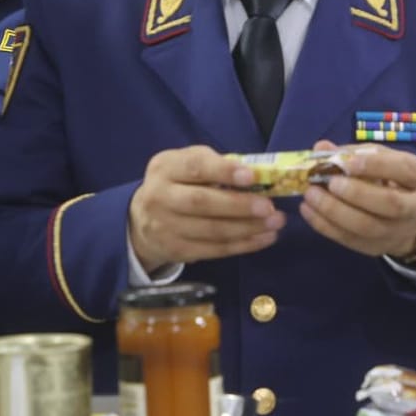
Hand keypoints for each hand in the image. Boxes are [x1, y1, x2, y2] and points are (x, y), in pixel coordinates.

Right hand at [127, 146, 283, 271]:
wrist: (141, 220)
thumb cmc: (177, 184)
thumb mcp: (185, 164)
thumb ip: (214, 165)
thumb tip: (258, 175)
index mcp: (165, 168)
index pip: (195, 167)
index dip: (224, 171)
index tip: (252, 176)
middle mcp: (160, 197)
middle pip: (202, 203)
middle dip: (239, 206)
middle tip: (269, 207)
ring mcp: (165, 227)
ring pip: (211, 230)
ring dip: (247, 228)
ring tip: (275, 223)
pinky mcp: (176, 251)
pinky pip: (214, 250)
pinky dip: (243, 245)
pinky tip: (263, 238)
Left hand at [299, 140, 415, 259]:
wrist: (411, 221)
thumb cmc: (393, 180)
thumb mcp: (384, 160)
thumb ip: (355, 152)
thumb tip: (321, 147)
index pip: (403, 170)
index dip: (376, 165)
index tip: (348, 162)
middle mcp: (413, 207)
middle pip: (389, 204)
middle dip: (356, 193)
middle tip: (329, 182)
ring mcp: (395, 232)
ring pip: (367, 227)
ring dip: (334, 211)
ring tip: (310, 195)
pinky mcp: (375, 248)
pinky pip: (349, 240)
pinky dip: (324, 226)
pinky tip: (307, 210)